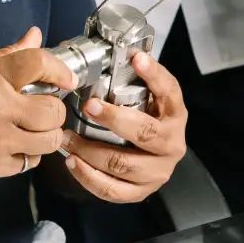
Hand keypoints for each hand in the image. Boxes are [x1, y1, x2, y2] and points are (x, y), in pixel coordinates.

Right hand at [0, 27, 77, 190]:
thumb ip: (7, 55)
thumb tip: (35, 36)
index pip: (39, 63)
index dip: (60, 70)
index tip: (67, 79)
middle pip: (53, 111)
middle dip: (55, 109)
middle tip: (46, 107)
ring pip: (48, 141)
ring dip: (47, 135)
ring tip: (34, 128)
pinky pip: (28, 163)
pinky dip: (26, 155)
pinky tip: (13, 145)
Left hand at [60, 52, 186, 203]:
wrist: (157, 156)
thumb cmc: (147, 118)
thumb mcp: (148, 96)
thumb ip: (134, 77)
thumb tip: (111, 50)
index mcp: (175, 114)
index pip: (169, 90)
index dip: (153, 74)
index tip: (135, 58)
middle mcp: (172, 143)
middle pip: (145, 133)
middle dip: (113, 118)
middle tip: (88, 105)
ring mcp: (158, 171)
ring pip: (123, 164)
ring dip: (91, 151)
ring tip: (67, 137)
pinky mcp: (142, 191)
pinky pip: (114, 190)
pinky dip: (89, 177)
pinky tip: (73, 162)